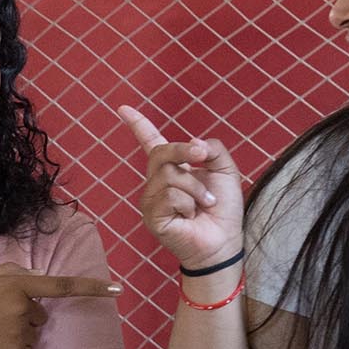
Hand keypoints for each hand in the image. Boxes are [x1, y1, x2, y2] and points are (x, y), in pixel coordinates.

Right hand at [0, 262, 116, 348]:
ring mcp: (20, 332)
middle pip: (40, 313)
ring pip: (33, 333)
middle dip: (24, 315)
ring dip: (18, 334)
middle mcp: (23, 307)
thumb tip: (39, 277)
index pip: (61, 285)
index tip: (117, 290)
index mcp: (16, 284)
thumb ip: (11, 273)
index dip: (91, 288)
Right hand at [115, 107, 244, 274]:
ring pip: (168, 175)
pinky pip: (169, 196)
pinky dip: (188, 204)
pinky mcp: (152, 217)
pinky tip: (190, 216)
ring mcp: (151, 200)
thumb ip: (212, 149)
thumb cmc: (223, 209)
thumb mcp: (225, 170)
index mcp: (172, 168)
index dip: (138, 125)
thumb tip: (192, 142)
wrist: (224, 240)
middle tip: (202, 157)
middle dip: (185, 151)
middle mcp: (157, 182)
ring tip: (203, 204)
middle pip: (160, 152)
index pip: (150, 142)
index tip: (123, 108)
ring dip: (195, 188)